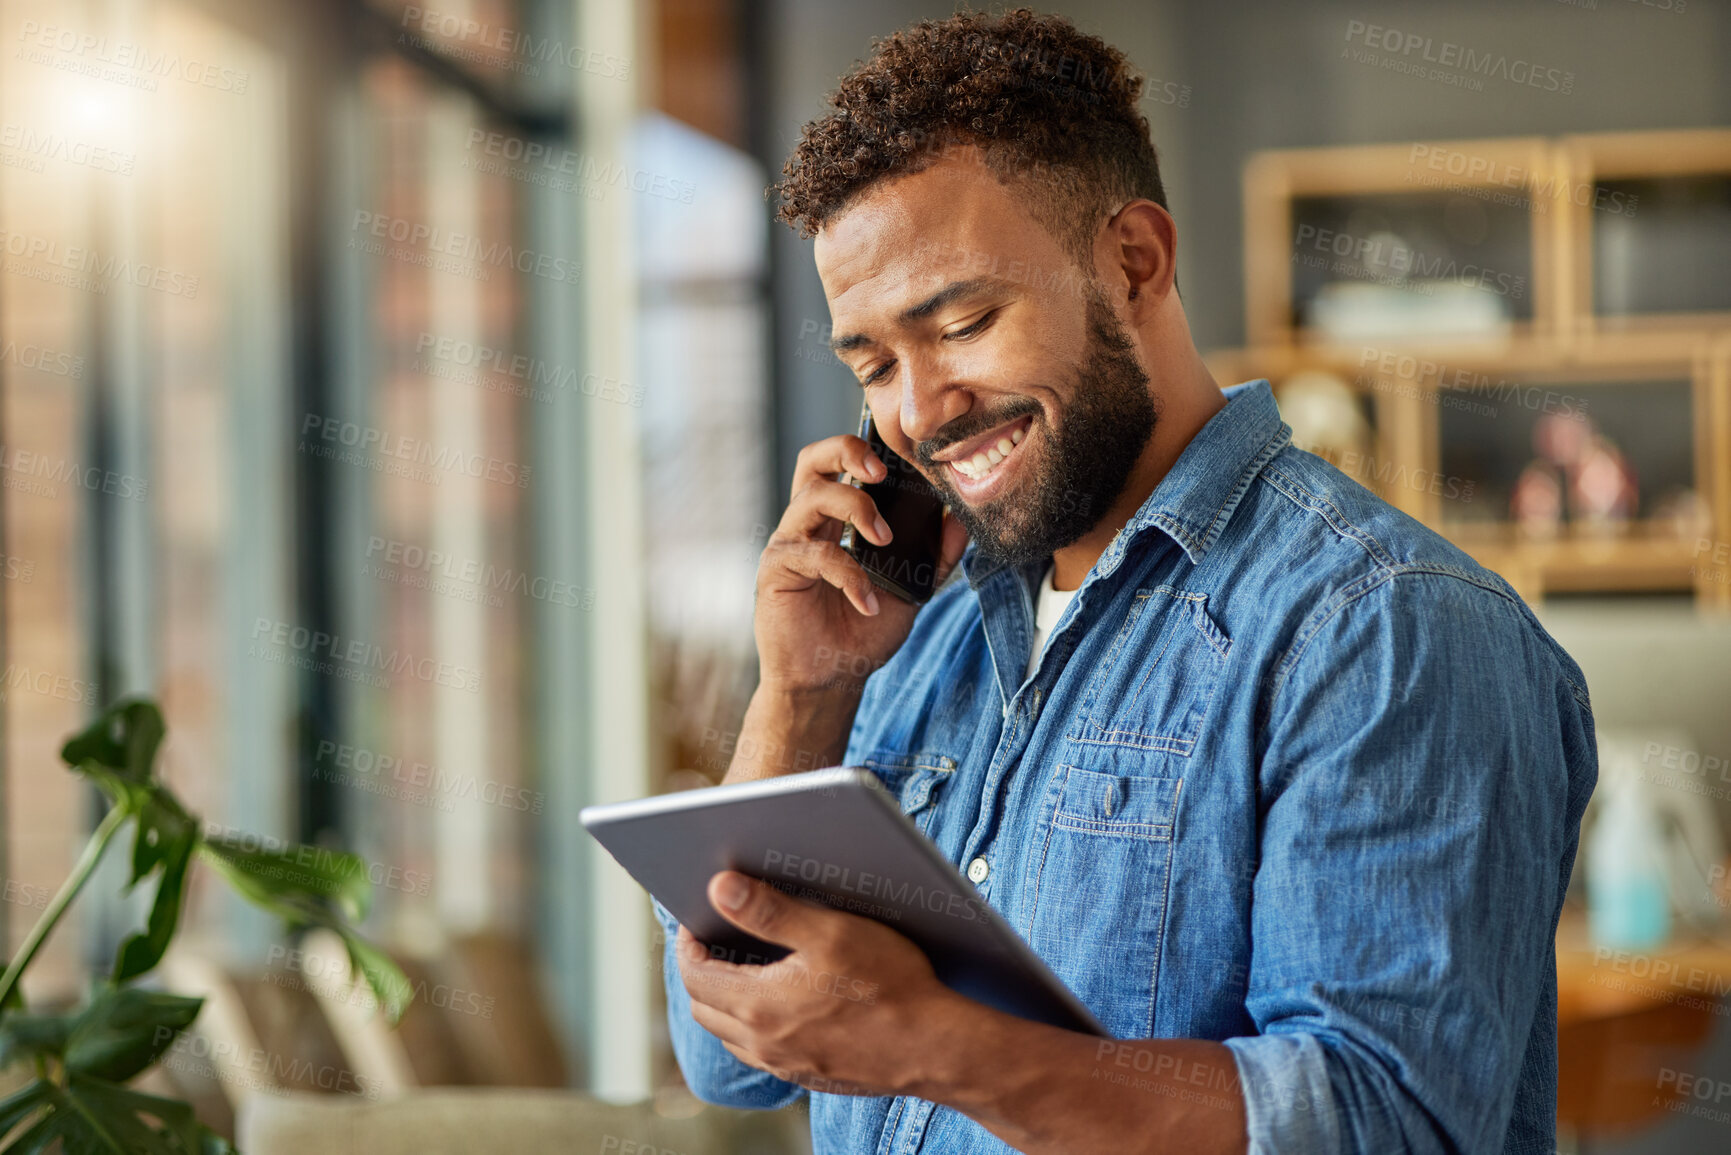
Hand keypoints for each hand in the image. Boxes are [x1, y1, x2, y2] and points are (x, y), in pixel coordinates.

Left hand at [676, 870, 965, 1096]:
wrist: (935, 1047)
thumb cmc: (889, 985)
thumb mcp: (829, 932)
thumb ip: (769, 910)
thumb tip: (718, 888)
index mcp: (758, 1005)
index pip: (694, 975)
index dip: (688, 945)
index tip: (695, 921)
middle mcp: (763, 1044)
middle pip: (705, 1008)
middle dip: (701, 973)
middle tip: (715, 941)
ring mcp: (787, 1065)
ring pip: (731, 1035)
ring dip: (726, 1002)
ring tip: (744, 969)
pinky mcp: (811, 1077)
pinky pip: (763, 1052)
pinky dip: (755, 1026)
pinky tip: (783, 1004)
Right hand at [755, 435, 968, 696]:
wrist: (830, 680)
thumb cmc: (861, 632)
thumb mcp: (910, 591)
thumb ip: (934, 556)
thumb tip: (961, 519)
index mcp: (834, 521)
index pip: (841, 464)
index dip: (868, 450)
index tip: (908, 461)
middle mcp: (807, 525)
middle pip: (812, 460)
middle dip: (846, 451)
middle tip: (881, 471)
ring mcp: (789, 545)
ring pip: (813, 498)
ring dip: (856, 509)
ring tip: (884, 539)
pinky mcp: (777, 571)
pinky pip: (815, 555)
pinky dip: (849, 575)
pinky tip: (869, 603)